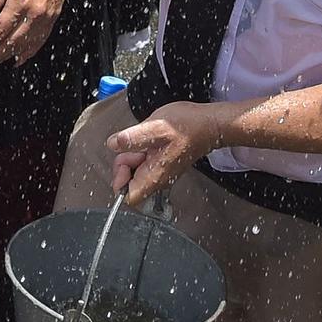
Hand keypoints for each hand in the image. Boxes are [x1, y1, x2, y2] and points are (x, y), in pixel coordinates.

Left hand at [108, 101, 227, 206]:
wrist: (208, 124)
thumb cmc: (188, 126)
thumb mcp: (155, 127)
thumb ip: (132, 138)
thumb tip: (113, 144)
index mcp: (155, 176)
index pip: (129, 197)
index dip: (119, 180)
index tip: (123, 159)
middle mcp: (158, 179)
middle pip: (129, 184)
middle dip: (125, 163)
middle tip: (135, 144)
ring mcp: (161, 171)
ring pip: (135, 171)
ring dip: (133, 154)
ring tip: (145, 139)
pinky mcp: (163, 163)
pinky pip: (143, 162)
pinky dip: (141, 151)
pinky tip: (150, 138)